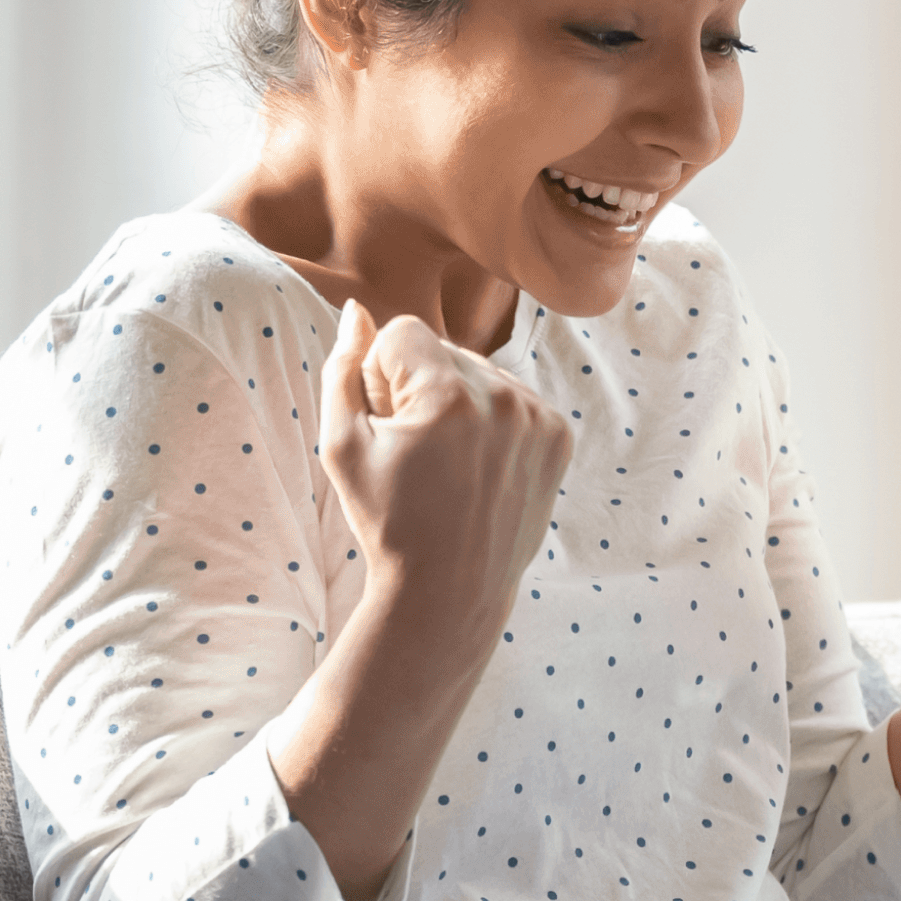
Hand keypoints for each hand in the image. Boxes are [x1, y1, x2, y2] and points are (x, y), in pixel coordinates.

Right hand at [319, 303, 571, 642]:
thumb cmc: (387, 520)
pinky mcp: (558, 436)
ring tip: (447, 463)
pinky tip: (477, 466)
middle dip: (419, 383)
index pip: (402, 330)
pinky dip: (492, 421)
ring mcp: (538, 417)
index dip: (382, 376)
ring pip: (479, 370)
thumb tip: (356, 309)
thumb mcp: (342, 446)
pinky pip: (512, 397)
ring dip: (457, 399)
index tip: (388, 425)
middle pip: (443, 347)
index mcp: (449, 394)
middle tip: (416, 451)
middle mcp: (504, 397)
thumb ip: (343, 368)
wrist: (451, 590)